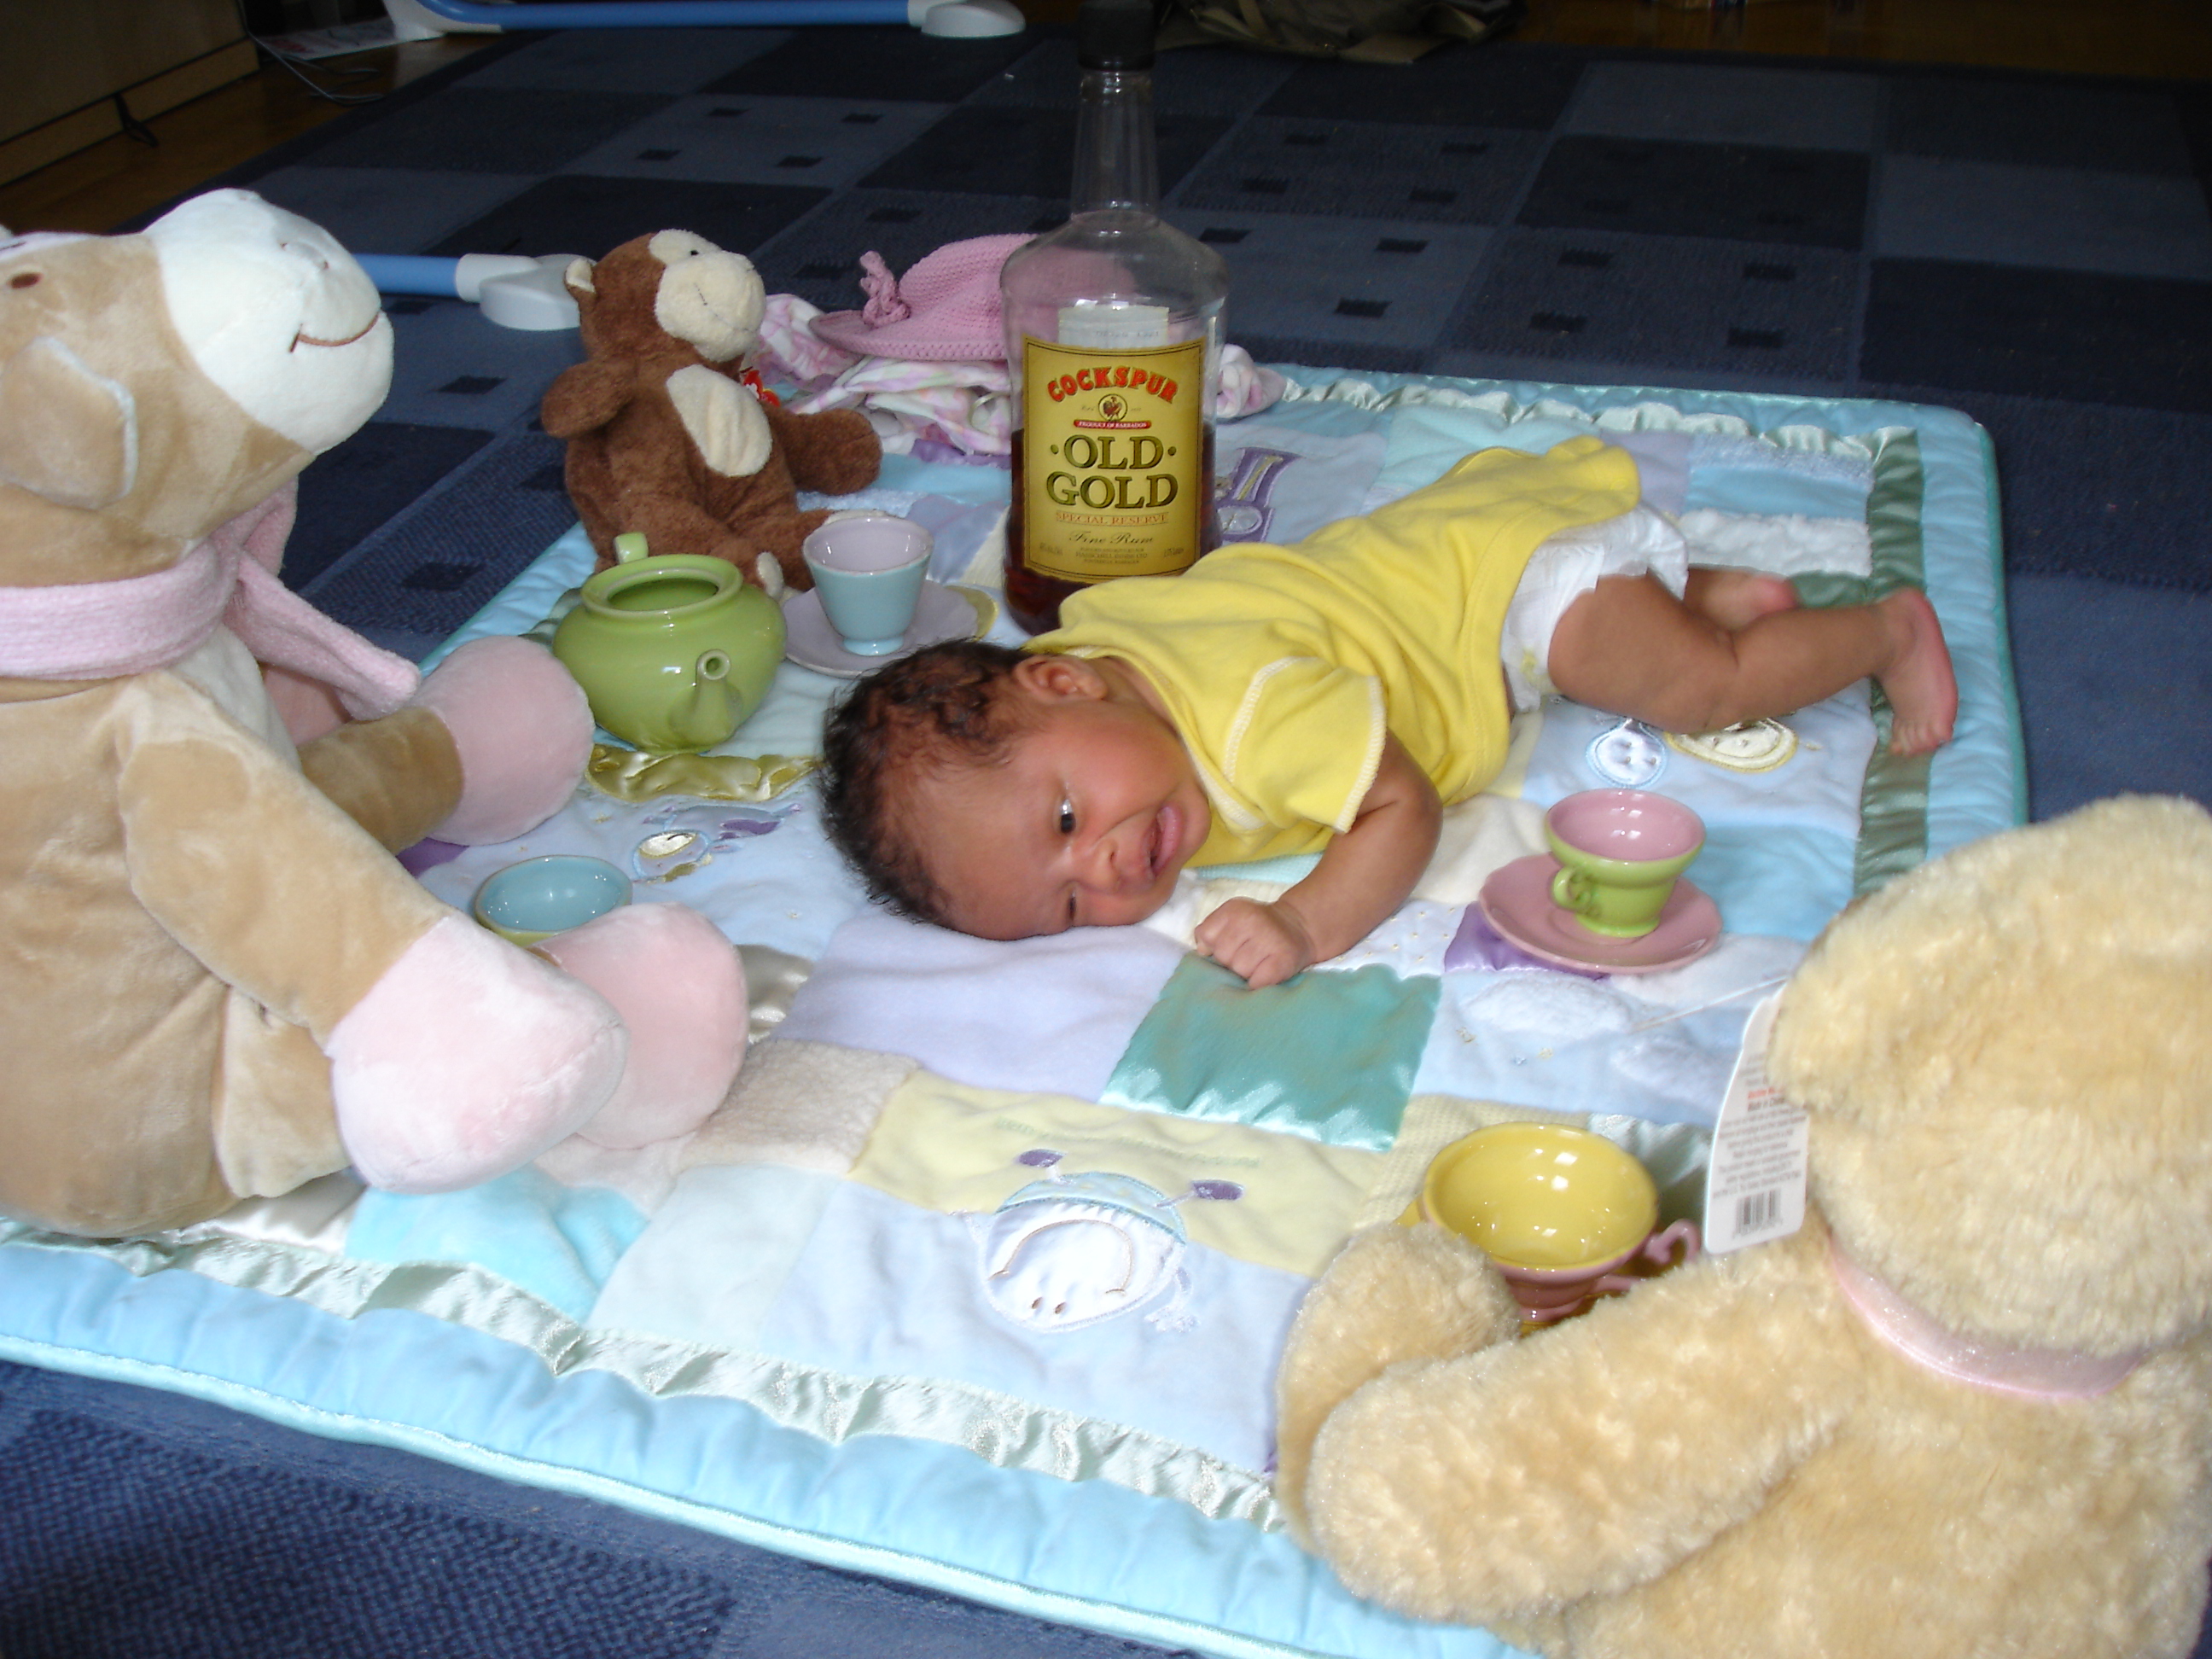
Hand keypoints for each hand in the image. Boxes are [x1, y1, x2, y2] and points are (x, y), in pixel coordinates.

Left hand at [1193, 897, 1316, 987]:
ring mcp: (1270, 939)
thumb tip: (1202, 952)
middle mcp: (1252, 920)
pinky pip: (1257, 983)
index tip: (1229, 944)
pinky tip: (1265, 973)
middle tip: (1247, 955)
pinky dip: (1258, 983)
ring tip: (1258, 962)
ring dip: (1246, 972)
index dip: (1214, 946)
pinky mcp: (1283, 960)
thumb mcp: (1231, 919)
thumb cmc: (1257, 928)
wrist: (1298, 927)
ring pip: (1239, 971)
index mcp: (1234, 909)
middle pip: (1222, 956)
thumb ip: (1210, 932)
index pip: (1206, 937)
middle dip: (1231, 961)